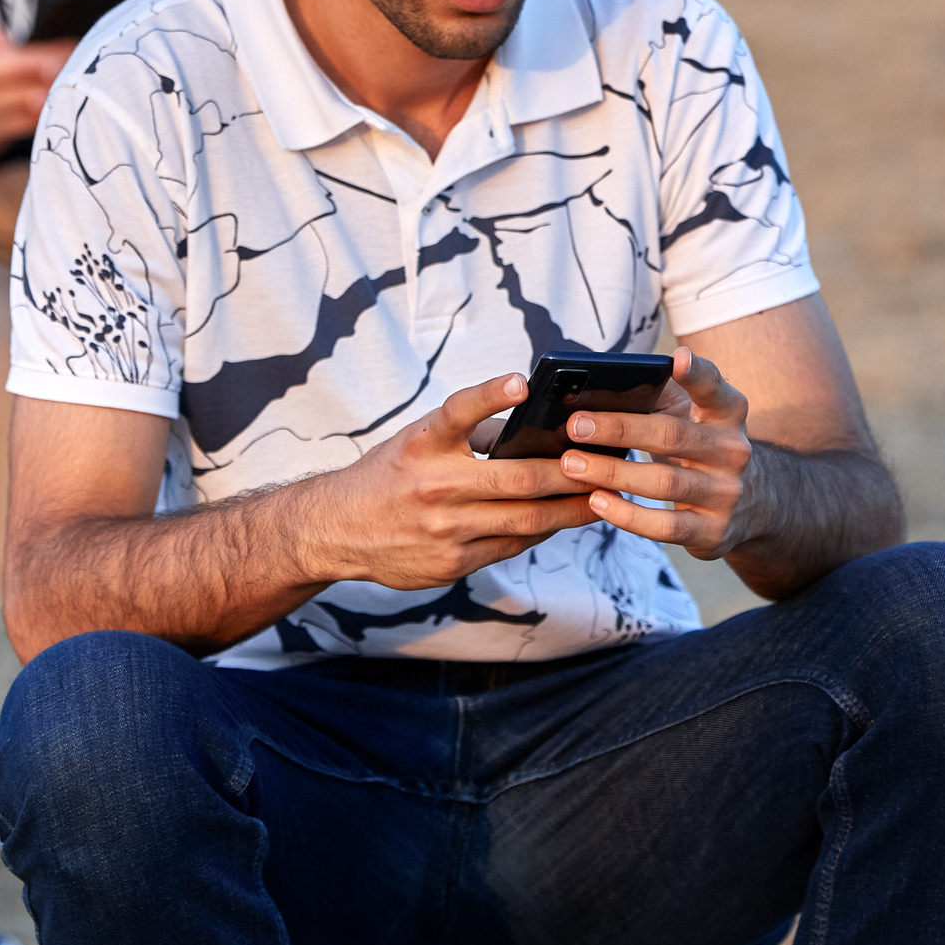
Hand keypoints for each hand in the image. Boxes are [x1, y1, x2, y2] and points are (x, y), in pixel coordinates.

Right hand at [0, 20, 67, 162]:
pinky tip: (19, 105)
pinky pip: (13, 132)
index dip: (59, 56)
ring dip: (47, 103)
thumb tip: (22, 46)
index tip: (78, 47)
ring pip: (33, 119)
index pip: (33, 65)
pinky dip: (20, 119)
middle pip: (41, 95)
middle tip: (80, 67)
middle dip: (62, 81)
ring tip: (58, 87)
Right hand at [304, 374, 600, 589]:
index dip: (492, 395)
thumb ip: (468, 436)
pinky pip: (511, 545)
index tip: (524, 382)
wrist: (337, 529)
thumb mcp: (416, 442)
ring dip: (571, 508)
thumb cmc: (387, 476)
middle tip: (608, 463)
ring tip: (602, 497)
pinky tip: (561, 521)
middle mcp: (433, 485)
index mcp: (422, 444)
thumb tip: (531, 433)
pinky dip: (541, 531)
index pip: (459, 411)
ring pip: (527, 520)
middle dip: (571, 473)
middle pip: (519, 479)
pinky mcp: (452, 562)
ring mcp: (444, 528)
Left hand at [556, 346, 757, 559]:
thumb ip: (655, 395)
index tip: (676, 359)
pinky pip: (665, 526)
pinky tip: (597, 501)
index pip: (715, 389)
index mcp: (726, 414)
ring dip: (612, 472)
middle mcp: (733, 451)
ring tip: (571, 464)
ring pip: (664, 483)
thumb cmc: (697, 445)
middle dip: (618, 430)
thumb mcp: (689, 415)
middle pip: (672, 436)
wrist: (750, 504)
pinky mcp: (713, 531)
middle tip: (574, 426)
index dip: (697, 373)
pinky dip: (627, 516)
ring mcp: (726, 493)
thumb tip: (592, 387)